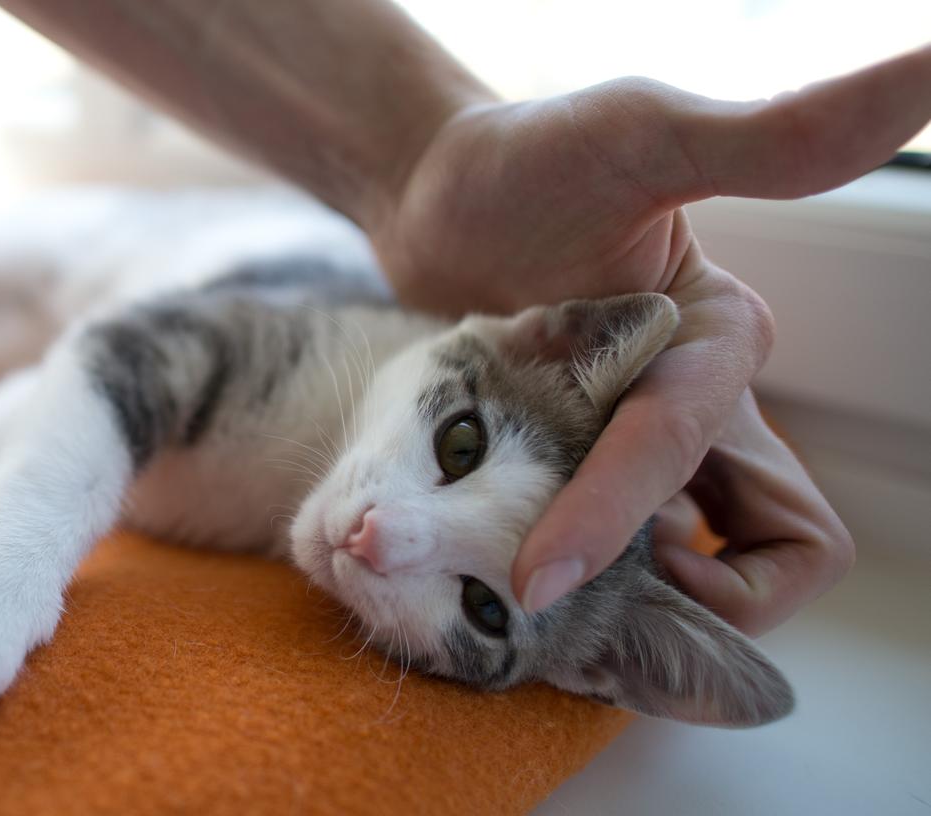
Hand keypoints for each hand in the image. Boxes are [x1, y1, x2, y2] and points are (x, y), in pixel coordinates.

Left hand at [370, 45, 930, 631]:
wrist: (430, 191)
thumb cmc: (531, 157)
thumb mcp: (646, 136)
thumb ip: (773, 140)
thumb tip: (927, 72)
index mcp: (724, 351)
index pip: (706, 468)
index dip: (624, 523)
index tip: (539, 571)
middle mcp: (694, 413)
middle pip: (761, 561)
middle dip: (686, 602)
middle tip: (566, 587)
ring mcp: (628, 449)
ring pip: (682, 573)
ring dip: (624, 600)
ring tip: (522, 584)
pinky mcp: (568, 467)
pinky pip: (600, 554)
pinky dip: (565, 571)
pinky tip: (493, 559)